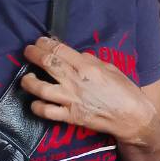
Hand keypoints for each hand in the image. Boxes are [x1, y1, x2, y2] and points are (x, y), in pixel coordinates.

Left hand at [20, 38, 156, 142]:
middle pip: (47, 63)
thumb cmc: (125, 91)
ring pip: (40, 88)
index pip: (59, 50)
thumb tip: (75, 56)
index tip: (39, 42)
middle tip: (28, 52)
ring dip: (29, 81)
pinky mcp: (71, 117)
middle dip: (33, 54)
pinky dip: (37, 106)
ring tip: (27, 78)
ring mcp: (71, 100)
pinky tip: (35, 102)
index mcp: (87, 66)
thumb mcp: (110, 68)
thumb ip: (90, 61)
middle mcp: (75, 81)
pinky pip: (47, 112)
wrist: (132, 118)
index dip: (44, 43)